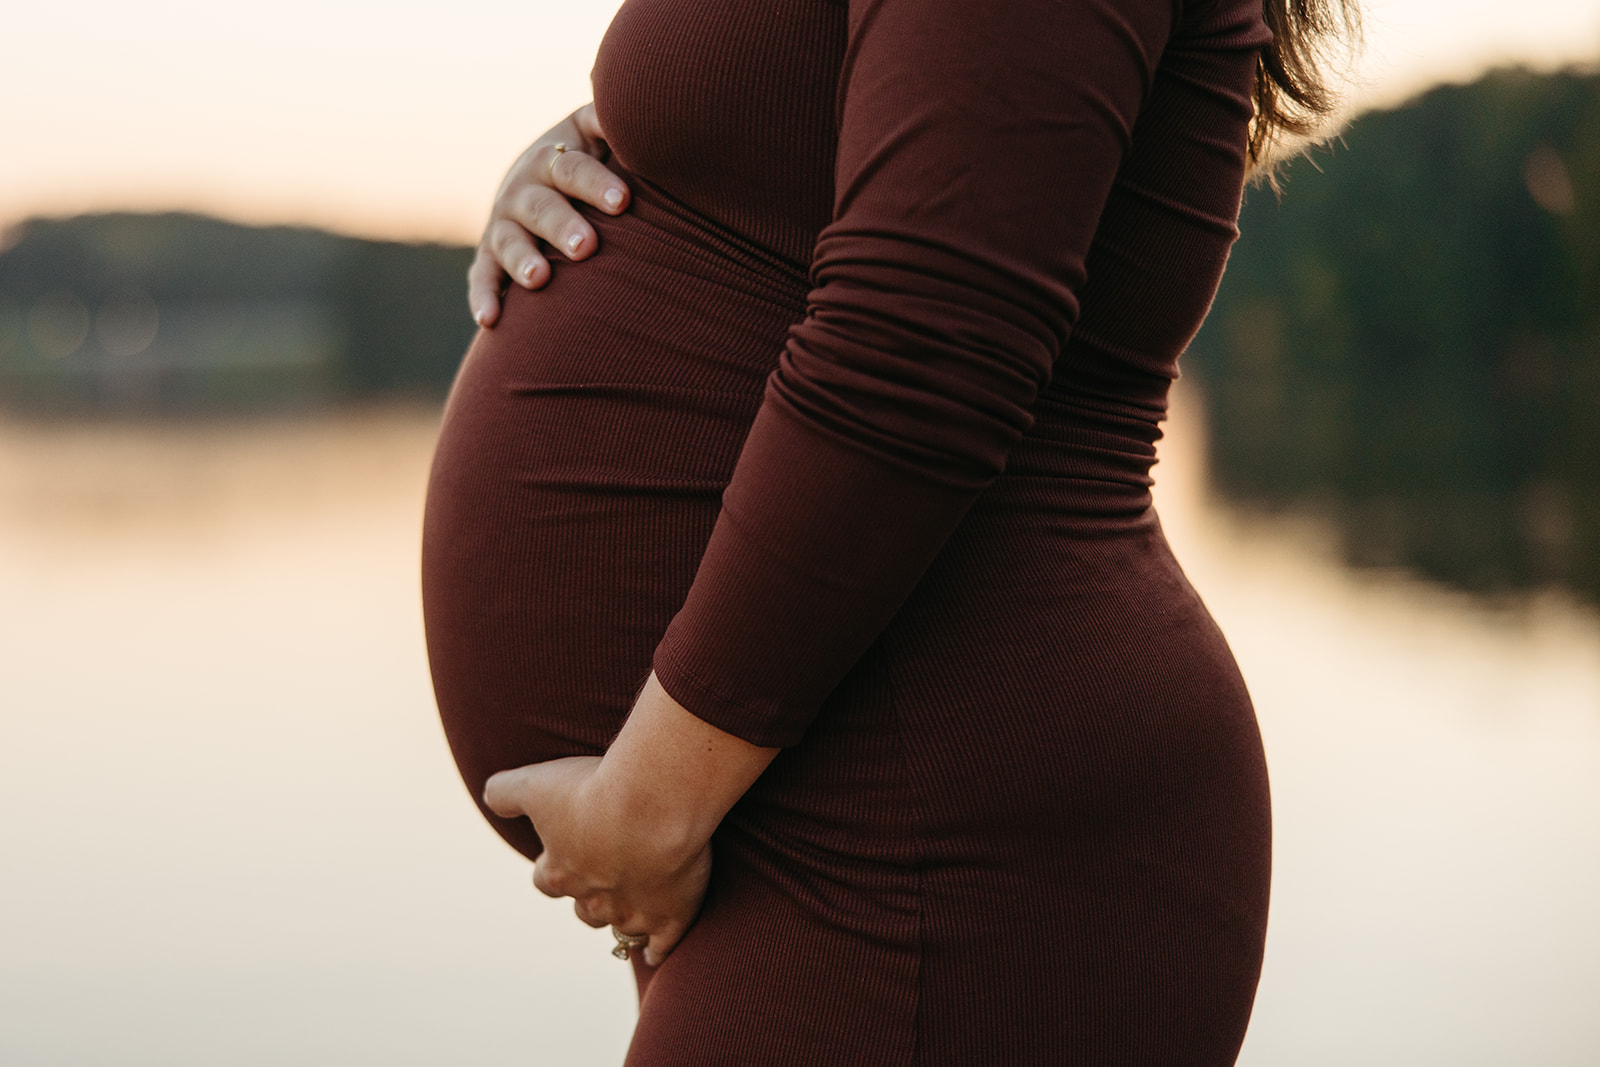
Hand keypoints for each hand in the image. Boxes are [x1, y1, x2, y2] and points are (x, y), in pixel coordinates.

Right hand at [468, 103, 631, 326]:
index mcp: (555, 156)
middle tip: (586, 247)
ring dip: (523, 259)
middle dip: (562, 225)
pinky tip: (491, 320)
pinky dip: (484, 297)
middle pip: (542, 205)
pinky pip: (483, 276)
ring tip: (540, 280)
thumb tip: (629, 98)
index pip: (574, 166)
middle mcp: (525, 187)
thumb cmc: (592, 160)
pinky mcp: (490, 255)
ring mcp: (505, 222)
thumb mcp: (599, 134)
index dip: (596, 182)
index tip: (623, 202)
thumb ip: (611, 120)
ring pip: (510, 241)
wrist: (543, 179)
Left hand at [481, 674, 778, 965]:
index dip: (554, 868)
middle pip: (584, 909)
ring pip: (621, 929)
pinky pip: (660, 945)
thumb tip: (490, 797)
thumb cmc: (592, 789)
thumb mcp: (536, 783)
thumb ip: (505, 792)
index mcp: (559, 871)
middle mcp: (592, 899)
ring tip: (632, 914)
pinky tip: (654, 952)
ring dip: (623, 921)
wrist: (651, 802)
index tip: (565, 855)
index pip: (546, 880)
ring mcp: (633, 912)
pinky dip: (656, 950)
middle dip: (591, 896)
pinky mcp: (671, 915)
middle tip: (605, 878)